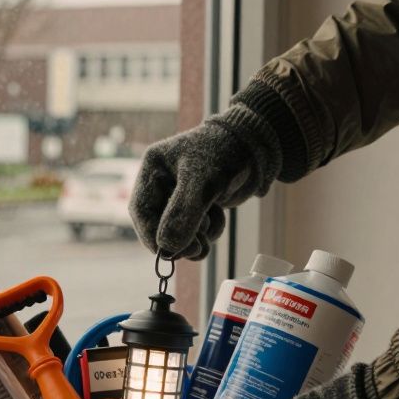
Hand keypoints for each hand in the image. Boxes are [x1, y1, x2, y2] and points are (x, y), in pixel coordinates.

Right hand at [128, 105, 282, 259]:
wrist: (257, 145)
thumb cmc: (225, 153)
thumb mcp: (202, 183)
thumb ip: (182, 215)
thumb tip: (167, 249)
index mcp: (154, 168)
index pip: (141, 210)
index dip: (151, 235)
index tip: (166, 253)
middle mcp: (163, 182)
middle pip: (159, 224)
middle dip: (178, 239)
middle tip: (197, 249)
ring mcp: (180, 195)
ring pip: (179, 231)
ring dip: (196, 236)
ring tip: (212, 226)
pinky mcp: (198, 204)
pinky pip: (196, 229)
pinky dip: (208, 231)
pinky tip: (218, 217)